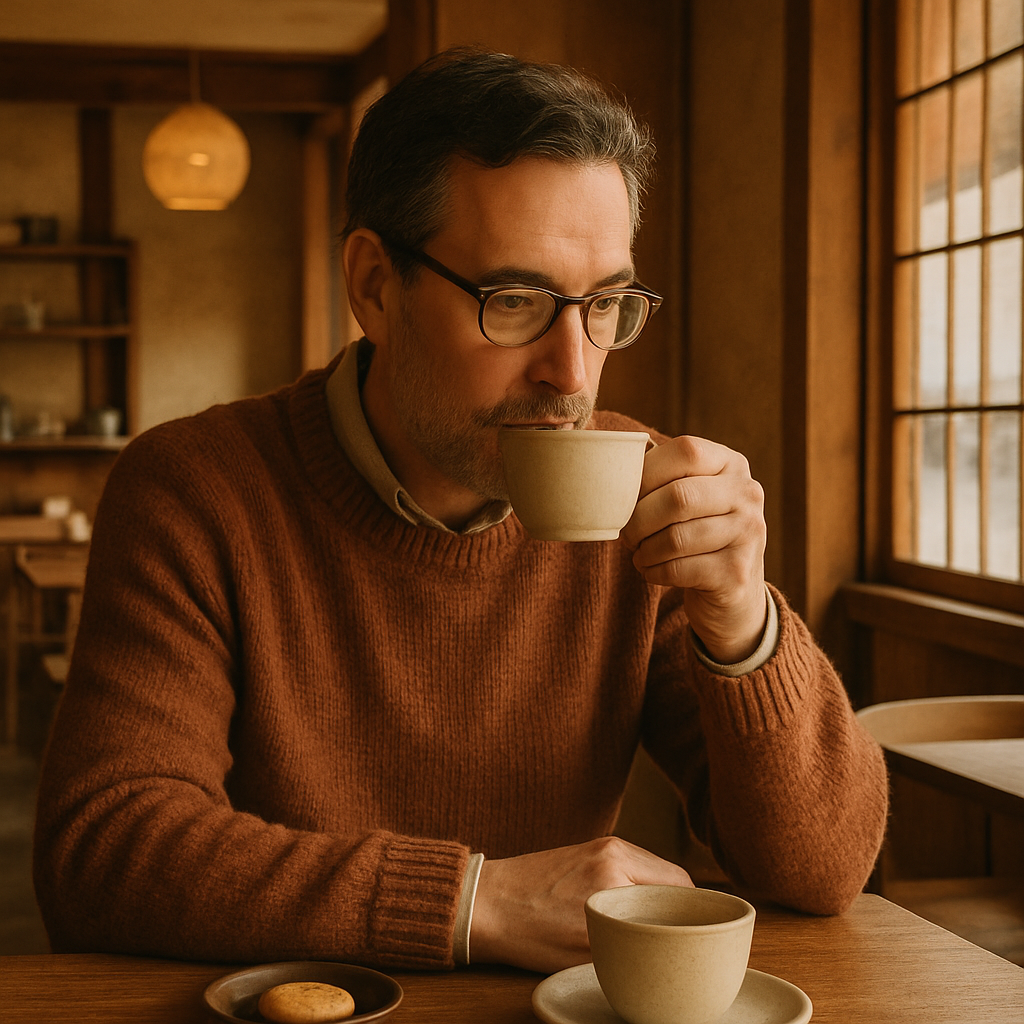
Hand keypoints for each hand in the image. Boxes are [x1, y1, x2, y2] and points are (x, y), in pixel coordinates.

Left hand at [469, 837, 692, 972]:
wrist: (484, 903)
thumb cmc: (528, 931)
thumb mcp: (587, 949)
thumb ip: (634, 940)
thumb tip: (669, 948)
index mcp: (616, 870)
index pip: (681, 887)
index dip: (696, 913)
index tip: (702, 936)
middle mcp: (613, 849)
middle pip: (671, 876)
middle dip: (681, 905)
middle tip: (684, 935)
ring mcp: (600, 845)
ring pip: (651, 870)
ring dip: (660, 895)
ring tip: (658, 927)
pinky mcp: (588, 849)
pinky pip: (630, 866)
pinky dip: (639, 885)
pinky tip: (631, 910)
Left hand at [620, 435, 767, 663]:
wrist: (733, 591)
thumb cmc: (695, 531)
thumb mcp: (691, 496)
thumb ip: (662, 478)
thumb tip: (613, 476)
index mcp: (731, 464)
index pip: (685, 451)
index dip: (646, 473)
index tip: (627, 496)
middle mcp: (748, 494)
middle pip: (678, 497)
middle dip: (639, 519)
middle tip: (628, 534)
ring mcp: (748, 534)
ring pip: (676, 538)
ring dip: (645, 550)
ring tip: (641, 554)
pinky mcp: (736, 573)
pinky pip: (678, 569)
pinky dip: (654, 571)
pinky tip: (653, 571)